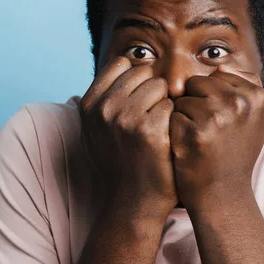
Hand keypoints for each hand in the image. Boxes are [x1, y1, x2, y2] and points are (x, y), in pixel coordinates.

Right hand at [80, 57, 176, 217]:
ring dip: (164, 103)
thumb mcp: (98, 130)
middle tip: (150, 118)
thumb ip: (104, 97)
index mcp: (90, 104)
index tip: (139, 100)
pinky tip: (166, 138)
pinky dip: (174, 119)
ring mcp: (125, 118)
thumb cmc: (121, 163)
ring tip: (158, 128)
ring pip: (159, 85)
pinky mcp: (149, 129)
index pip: (121, 63)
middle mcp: (104, 108)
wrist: (135, 200)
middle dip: (152, 90)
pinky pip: (171, 105)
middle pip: (143, 71)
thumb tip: (122, 63)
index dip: (137, 79)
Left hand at [169, 65, 263, 211]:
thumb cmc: (235, 154)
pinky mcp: (195, 131)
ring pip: (183, 98)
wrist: (223, 194)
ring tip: (200, 140)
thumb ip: (243, 89)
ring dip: (184, 117)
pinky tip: (188, 148)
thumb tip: (219, 67)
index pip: (219, 75)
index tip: (224, 122)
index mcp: (256, 96)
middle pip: (198, 83)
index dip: (213, 98)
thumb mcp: (254, 120)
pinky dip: (174, 130)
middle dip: (196, 104)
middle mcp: (239, 103)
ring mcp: (217, 116)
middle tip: (209, 132)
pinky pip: (172, 114)